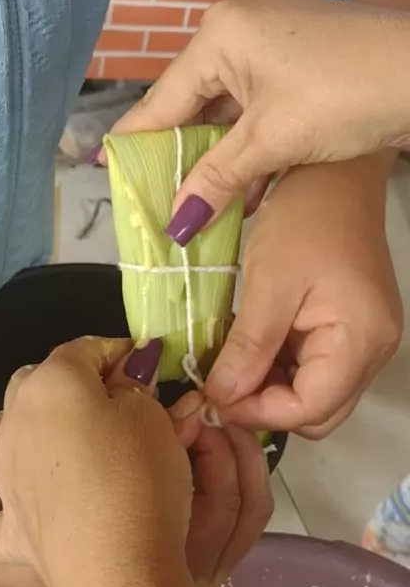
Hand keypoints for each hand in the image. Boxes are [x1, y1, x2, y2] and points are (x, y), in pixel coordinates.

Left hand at [0, 338, 271, 586]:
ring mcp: (4, 478)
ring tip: (28, 435)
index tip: (146, 365)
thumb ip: (134, 390)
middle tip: (114, 400)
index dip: (117, 352)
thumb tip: (124, 384)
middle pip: (32, 382)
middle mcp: (16, 423)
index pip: (83, 350)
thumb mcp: (151, 416)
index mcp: (53, 385)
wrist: (120, 564)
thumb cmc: (140, 475)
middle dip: (69, 380)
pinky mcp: (7, 532)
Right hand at [112, 0, 409, 228]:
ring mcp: (269, 34)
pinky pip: (255, 101)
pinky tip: (242, 187)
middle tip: (156, 199)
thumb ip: (216, 178)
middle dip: (181, 156)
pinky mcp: (295, 52)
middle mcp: (237, 22)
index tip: (106, 171)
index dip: (135, 143)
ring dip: (219, 156)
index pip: (163, 100)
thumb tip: (175, 224)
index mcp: (220, 32)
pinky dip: (249, 141)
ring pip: (227, 106)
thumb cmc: (346, 95)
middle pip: (194, 102)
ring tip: (196, 205)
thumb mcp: (272, 141)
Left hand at [203, 156, 401, 438]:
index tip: (214, 395)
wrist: (336, 174)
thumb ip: (248, 347)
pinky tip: (251, 343)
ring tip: (231, 359)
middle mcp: (372, 352)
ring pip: (312, 393)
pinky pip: (313, 367)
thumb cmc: (308, 218)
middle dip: (264, 405)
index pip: (309, 410)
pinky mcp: (350, 330)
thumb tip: (222, 397)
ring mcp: (364, 342)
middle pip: (316, 412)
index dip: (257, 412)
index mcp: (361, 342)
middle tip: (219, 381)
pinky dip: (279, 364)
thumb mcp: (269, 283)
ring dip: (269, 385)